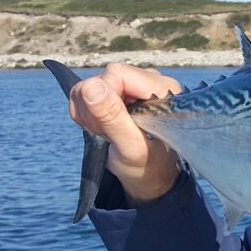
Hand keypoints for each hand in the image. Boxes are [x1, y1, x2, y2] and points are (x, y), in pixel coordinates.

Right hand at [68, 63, 181, 206]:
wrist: (148, 177)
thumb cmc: (147, 165)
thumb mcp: (130, 147)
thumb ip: (113, 117)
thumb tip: (91, 86)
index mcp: (163, 90)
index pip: (116, 74)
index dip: (103, 98)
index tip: (107, 126)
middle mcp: (150, 81)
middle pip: (103, 78)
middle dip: (96, 108)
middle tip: (107, 133)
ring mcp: (134, 85)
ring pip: (91, 85)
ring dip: (90, 113)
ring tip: (108, 133)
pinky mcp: (119, 92)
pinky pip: (87, 92)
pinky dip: (87, 114)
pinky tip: (103, 129)